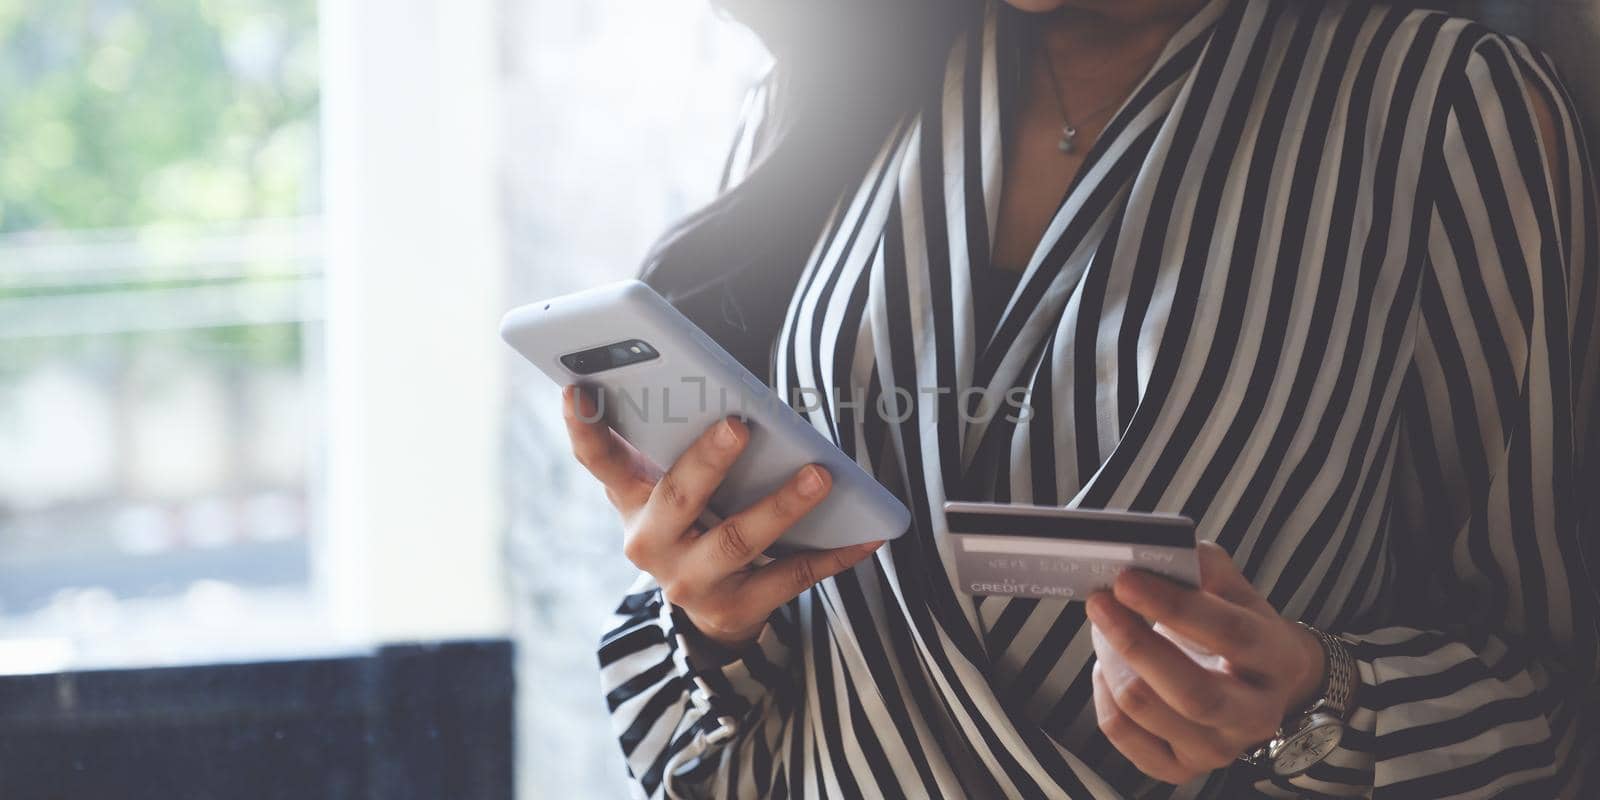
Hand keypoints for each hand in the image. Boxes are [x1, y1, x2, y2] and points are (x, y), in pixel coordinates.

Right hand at [562, 386, 883, 648]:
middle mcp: (652, 544)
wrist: (706, 608)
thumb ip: (673, 442)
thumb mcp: (667, 485)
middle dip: (708, 461)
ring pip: (740, 540)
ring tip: (821, 473)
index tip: (577, 386)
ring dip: (783, 504)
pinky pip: (791, 577)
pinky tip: (867, 534)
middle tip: (739, 424)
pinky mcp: (736, 608)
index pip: (597, 460)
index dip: (584, 426)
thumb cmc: (693, 520)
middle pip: (679, 498)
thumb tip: (713, 383)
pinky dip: (834, 555)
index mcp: (631, 500)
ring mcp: (692, 581)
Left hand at [1086, 541, 1326, 784]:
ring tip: (1103, 627)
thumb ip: (1204, 567)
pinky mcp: (1181, 767)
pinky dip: (1103, 695)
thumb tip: (1160, 548)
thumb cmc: (1240, 627)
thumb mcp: (1236, 590)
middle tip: (1100, 601)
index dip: (1173, 604)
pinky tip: (1108, 668)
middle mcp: (1254, 714)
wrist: (1262, 684)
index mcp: (1275, 660)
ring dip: (1110, 661)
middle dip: (1134, 642)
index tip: (1127, 578)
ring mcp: (1219, 749)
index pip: (1228, 633)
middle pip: (1191, 691)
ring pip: (1146, 712)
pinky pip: (1123, 735)